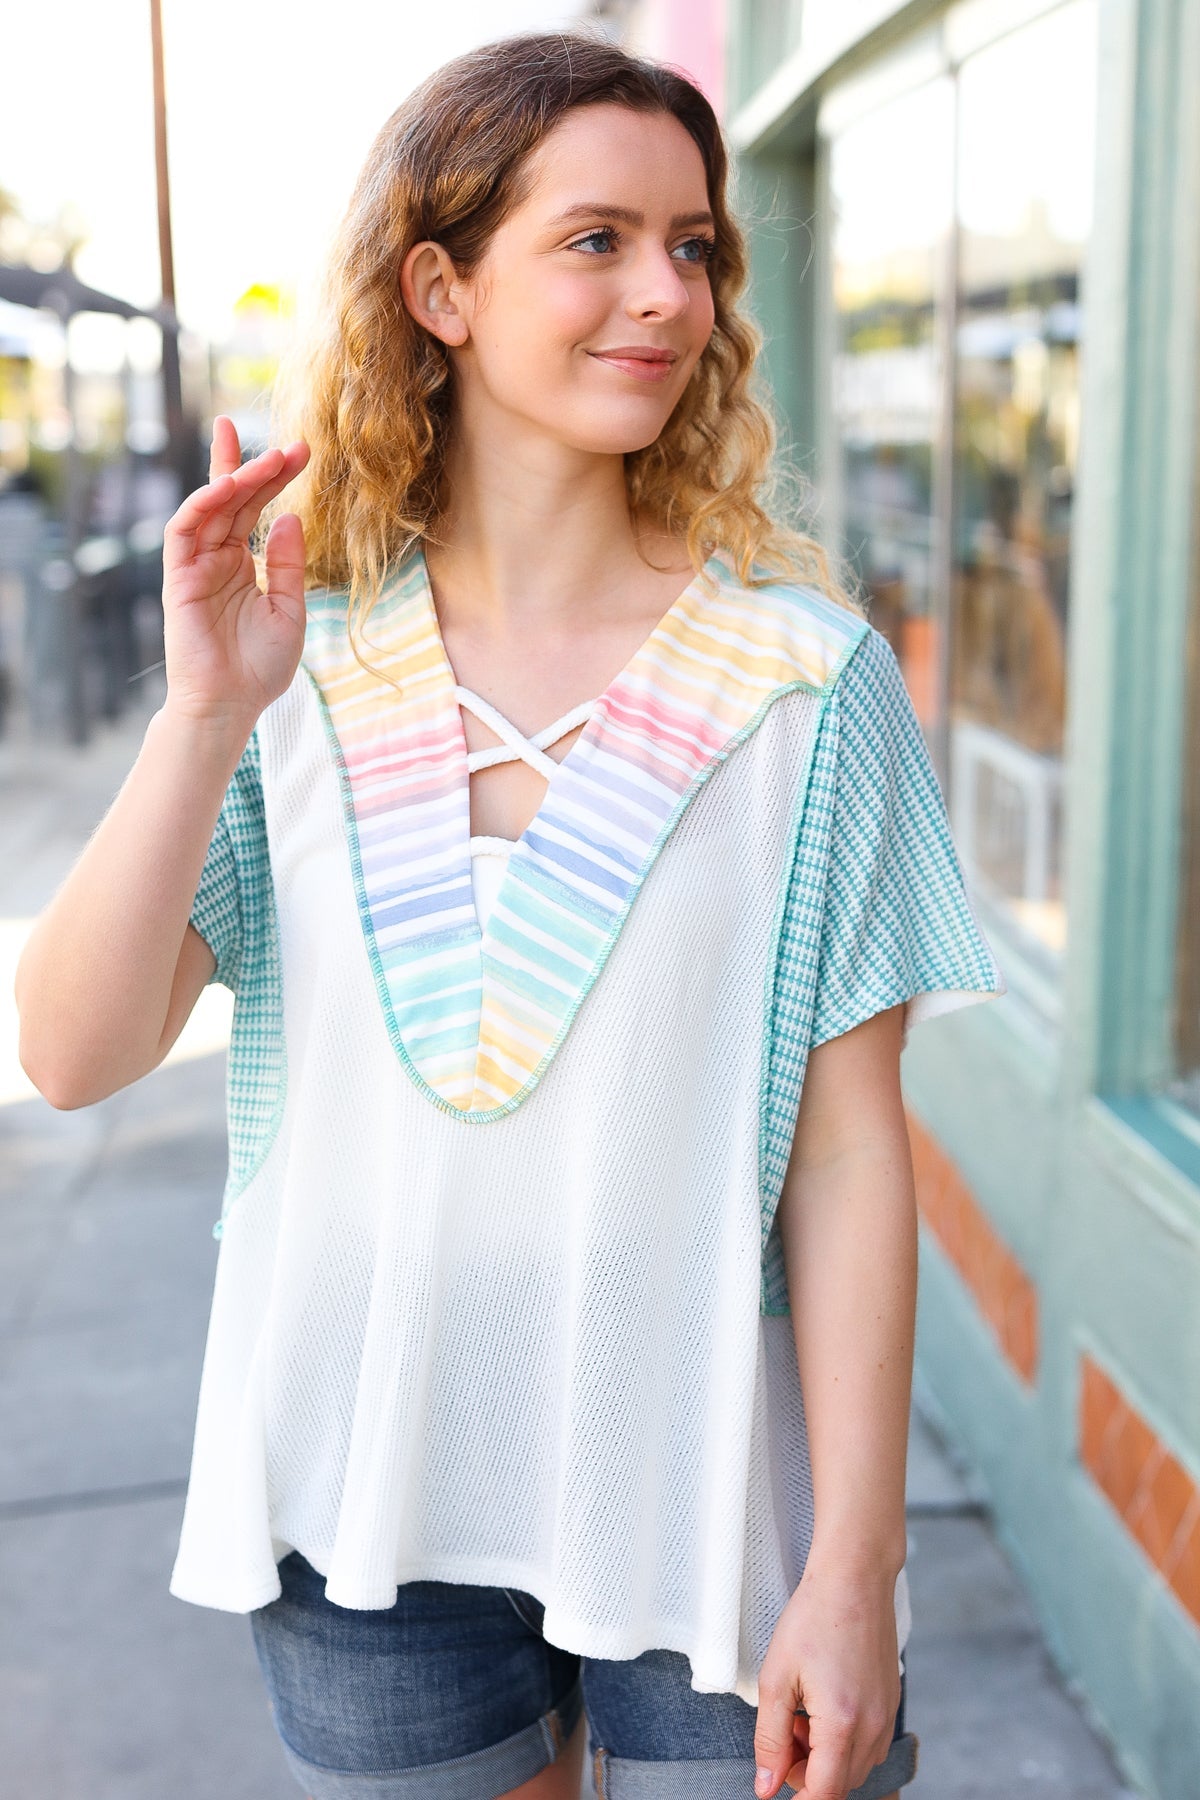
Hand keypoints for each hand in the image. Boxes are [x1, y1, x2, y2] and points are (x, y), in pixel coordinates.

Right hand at [161, 415, 310, 729]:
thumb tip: (289, 518)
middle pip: (234, 500)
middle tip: (293, 446)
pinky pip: (183, 530)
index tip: (304, 453)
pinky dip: (202, 504)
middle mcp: (217, 559)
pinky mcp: (177, 577)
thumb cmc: (259, 668)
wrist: (230, 704)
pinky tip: (227, 486)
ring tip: (267, 459)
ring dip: (235, 478)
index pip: (256, 511)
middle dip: (260, 469)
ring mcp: (196, 566)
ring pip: (210, 508)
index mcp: (243, 565)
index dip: (276, 480)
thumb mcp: (289, 610)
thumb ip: (287, 565)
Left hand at [753, 1560, 900, 1799]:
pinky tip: (822, 1706)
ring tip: (801, 1715)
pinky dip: (843, 1741)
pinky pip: (868, 1744)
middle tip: (783, 1732)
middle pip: (840, 1783)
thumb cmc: (812, 1618)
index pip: (825, 1793)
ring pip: (855, 1766)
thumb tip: (766, 1787)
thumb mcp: (776, 1677)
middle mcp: (873, 1727)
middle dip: (806, 1773)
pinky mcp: (891, 1702)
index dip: (797, 1796)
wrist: (854, 1578)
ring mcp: (887, 1715)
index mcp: (842, 1723)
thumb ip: (769, 1738)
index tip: (775, 1780)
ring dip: (824, 1758)